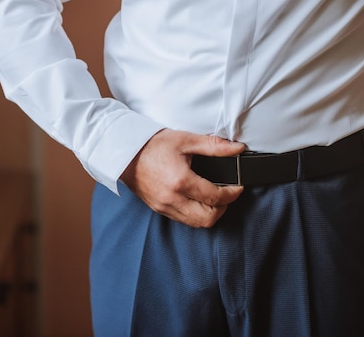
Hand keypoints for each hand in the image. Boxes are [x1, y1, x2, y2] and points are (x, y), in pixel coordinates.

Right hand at [120, 129, 245, 227]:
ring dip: (210, 213)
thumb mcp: (186, 140)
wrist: (124, 152)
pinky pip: (184, 220)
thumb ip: (214, 146)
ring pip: (196, 223)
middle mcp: (172, 199)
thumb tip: (237, 149)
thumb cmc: (153, 145)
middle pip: (208, 218)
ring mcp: (164, 207)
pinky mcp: (159, 209)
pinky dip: (196, 214)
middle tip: (228, 193)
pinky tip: (199, 200)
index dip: (233, 193)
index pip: (216, 197)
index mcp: (181, 181)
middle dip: (223, 207)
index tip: (238, 187)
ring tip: (215, 197)